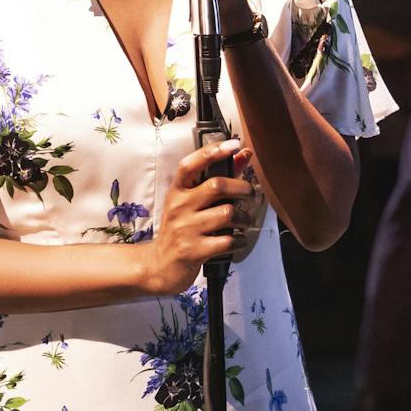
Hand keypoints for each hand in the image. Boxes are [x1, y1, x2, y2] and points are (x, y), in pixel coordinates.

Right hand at [144, 137, 262, 294]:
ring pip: (227, 213)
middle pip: (217, 186)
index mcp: (177, 191)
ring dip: (244, 217)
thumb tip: (241, 154)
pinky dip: (239, 240)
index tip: (233, 145)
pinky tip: (237, 240)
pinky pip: (227, 240)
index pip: (190, 165)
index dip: (212, 152)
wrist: (159, 265)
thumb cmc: (180, 229)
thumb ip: (217, 177)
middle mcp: (179, 207)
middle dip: (242, 187)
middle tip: (250, 193)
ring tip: (244, 221)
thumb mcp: (190, 202)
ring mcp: (185, 229)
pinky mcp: (194, 250)